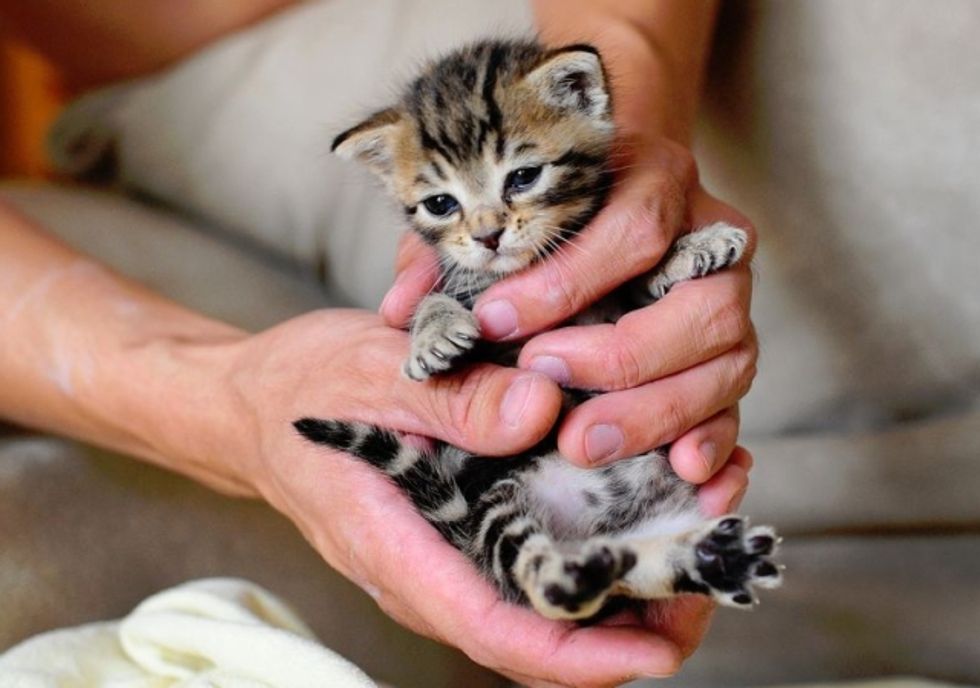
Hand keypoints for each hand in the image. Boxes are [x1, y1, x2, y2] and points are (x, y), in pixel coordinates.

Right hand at [208, 309, 750, 686]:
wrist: (256, 404)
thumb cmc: (303, 391)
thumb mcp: (372, 374)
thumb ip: (451, 398)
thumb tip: (540, 413)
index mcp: (397, 548)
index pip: (492, 628)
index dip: (578, 654)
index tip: (656, 652)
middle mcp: (426, 570)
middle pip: (531, 638)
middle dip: (621, 635)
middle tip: (702, 594)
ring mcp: (441, 556)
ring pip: (535, 610)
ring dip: (614, 603)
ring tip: (688, 567)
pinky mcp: (453, 532)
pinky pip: (525, 570)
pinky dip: (583, 562)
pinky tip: (630, 525)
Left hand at [382, 138, 758, 485]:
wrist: (610, 194)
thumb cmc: (544, 209)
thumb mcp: (488, 214)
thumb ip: (447, 255)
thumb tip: (405, 310)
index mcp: (657, 182)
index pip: (634, 233)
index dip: (567, 283)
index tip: (496, 323)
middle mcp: (712, 242)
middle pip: (703, 305)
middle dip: (624, 356)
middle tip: (545, 386)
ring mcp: (730, 305)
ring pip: (729, 362)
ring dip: (661, 413)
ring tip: (586, 445)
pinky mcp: (729, 360)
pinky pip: (741, 409)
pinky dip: (721, 450)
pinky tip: (687, 482)